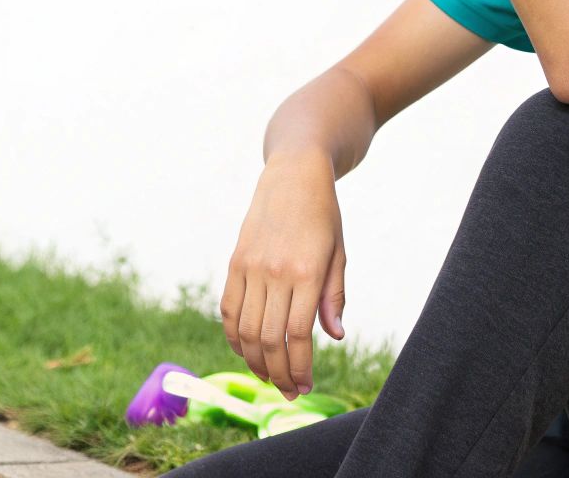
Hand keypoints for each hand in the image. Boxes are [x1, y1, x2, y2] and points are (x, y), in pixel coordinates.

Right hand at [219, 150, 347, 400]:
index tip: (305, 386)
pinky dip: (235, 336)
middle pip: (270, 339)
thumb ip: (334, 297)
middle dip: (279, 373)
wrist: (293, 175)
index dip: (300, 367)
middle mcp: (275, 271)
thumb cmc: (324, 216)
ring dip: (256, 361)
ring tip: (270, 377)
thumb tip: (334, 337)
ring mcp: (251, 266)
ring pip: (246, 329)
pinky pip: (229, 309)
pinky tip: (247, 351)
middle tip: (290, 391)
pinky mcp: (235, 262)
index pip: (297, 334)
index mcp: (307, 272)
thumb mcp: (339, 254)